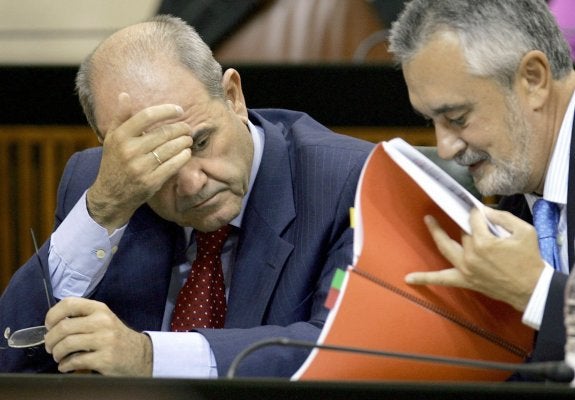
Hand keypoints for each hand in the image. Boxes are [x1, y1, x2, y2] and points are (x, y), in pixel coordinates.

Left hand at [44, 297, 152, 375]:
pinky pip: (75, 361)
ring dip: (57, 354)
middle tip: (50, 347)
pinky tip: (66, 366)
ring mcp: (105, 340)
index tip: (49, 326)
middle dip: (50, 340)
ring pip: (67, 344)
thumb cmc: (116, 337)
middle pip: (64, 327)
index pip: (69, 303)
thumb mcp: (104, 320)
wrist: (140, 355)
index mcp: (100, 309)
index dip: (52, 315)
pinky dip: (65, 366)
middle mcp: (103, 321)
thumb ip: (83, 317)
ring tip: (58, 357)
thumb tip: (53, 325)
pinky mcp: (105, 358)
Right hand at [87, 92, 192, 232]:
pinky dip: (183, 157)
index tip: (179, 110)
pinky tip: (186, 152)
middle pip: (163, 133)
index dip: (166, 110)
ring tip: (188, 139)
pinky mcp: (151, 181)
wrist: (111, 195)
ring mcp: (140, 167)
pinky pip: (173, 165)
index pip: (147, 116)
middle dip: (180, 128)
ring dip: (184, 142)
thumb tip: (124, 95)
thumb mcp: (111, 138)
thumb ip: (120, 117)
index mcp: (120, 136)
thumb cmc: (114, 162)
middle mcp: (129, 151)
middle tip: (187, 128)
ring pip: (171, 148)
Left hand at [405, 207, 544, 310]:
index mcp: (484, 242)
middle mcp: (470, 254)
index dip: (479, 214)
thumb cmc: (530, 260)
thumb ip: (502, 217)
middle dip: (466, 224)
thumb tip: (484, 211)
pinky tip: (408, 278)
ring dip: (436, 234)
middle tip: (461, 212)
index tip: (483, 214)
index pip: (474, 220)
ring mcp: (465, 268)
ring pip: (446, 247)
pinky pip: (441, 279)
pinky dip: (425, 278)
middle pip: (462, 232)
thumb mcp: (524, 231)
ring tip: (428, 219)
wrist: (532, 289)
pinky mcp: (464, 280)